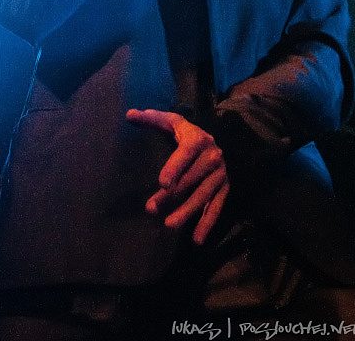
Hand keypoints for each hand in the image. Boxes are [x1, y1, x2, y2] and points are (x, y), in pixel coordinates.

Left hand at [126, 108, 228, 244]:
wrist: (219, 143)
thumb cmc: (188, 135)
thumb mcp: (173, 123)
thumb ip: (152, 119)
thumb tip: (129, 115)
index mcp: (198, 140)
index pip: (185, 154)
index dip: (175, 167)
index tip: (162, 183)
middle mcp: (212, 157)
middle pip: (190, 179)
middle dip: (171, 195)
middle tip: (151, 209)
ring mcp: (220, 175)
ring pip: (203, 196)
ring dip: (187, 212)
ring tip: (169, 225)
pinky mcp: (225, 188)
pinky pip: (216, 207)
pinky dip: (207, 223)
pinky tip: (197, 239)